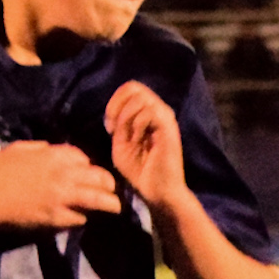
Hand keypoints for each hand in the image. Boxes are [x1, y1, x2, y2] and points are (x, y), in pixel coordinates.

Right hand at [0, 142, 120, 230]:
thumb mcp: (20, 149)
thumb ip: (40, 148)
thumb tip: (52, 150)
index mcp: (54, 154)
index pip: (84, 159)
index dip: (90, 167)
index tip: (91, 174)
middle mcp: (64, 174)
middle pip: (99, 177)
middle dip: (108, 184)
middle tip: (112, 191)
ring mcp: (62, 197)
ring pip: (97, 200)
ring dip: (109, 204)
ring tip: (116, 208)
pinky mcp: (56, 218)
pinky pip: (79, 218)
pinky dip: (82, 218)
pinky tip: (82, 218)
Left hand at [104, 80, 187, 209]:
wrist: (156, 191)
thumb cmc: (140, 170)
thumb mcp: (120, 145)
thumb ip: (118, 125)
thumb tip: (117, 111)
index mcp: (147, 113)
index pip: (130, 88)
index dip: (114, 102)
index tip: (109, 126)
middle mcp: (158, 110)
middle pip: (134, 87)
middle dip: (117, 106)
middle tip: (113, 128)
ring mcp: (165, 117)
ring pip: (141, 98)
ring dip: (126, 117)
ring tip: (128, 137)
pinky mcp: (169, 127)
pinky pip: (150, 111)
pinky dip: (137, 124)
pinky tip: (137, 139)